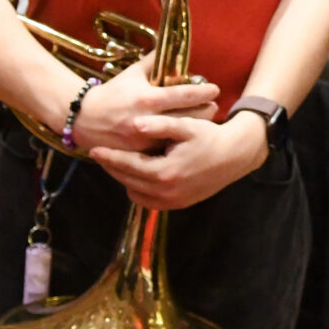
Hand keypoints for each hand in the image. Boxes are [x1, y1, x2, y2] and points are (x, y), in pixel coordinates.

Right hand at [71, 52, 218, 153]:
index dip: (202, 92)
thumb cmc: (111, 93)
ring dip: (194, 128)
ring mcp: (144, 139)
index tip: (215, 89)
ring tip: (206, 121)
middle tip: (214, 106)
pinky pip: (164, 150)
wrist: (82, 118)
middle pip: (187, 118)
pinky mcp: (139, 154)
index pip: (182, 94)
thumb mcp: (132, 73)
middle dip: (205, 112)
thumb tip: (170, 44)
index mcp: (148, 98)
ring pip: (178, 136)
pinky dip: (176, 143)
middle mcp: (148, 120)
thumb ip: (153, 61)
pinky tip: (186, 139)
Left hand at [89, 110, 269, 209]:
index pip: (128, 165)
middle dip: (112, 167)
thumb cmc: (210, 137)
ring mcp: (172, 202)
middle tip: (99, 154)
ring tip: (116, 162)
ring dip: (124, 178)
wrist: (235, 156)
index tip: (94, 149)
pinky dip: (138, 188)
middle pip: (128, 181)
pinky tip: (136, 173)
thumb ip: (160, 125)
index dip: (109, 157)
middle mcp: (166, 192)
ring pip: (135, 193)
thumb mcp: (187, 127)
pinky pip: (148, 201)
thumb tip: (135, 124)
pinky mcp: (178, 205)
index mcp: (165, 172)